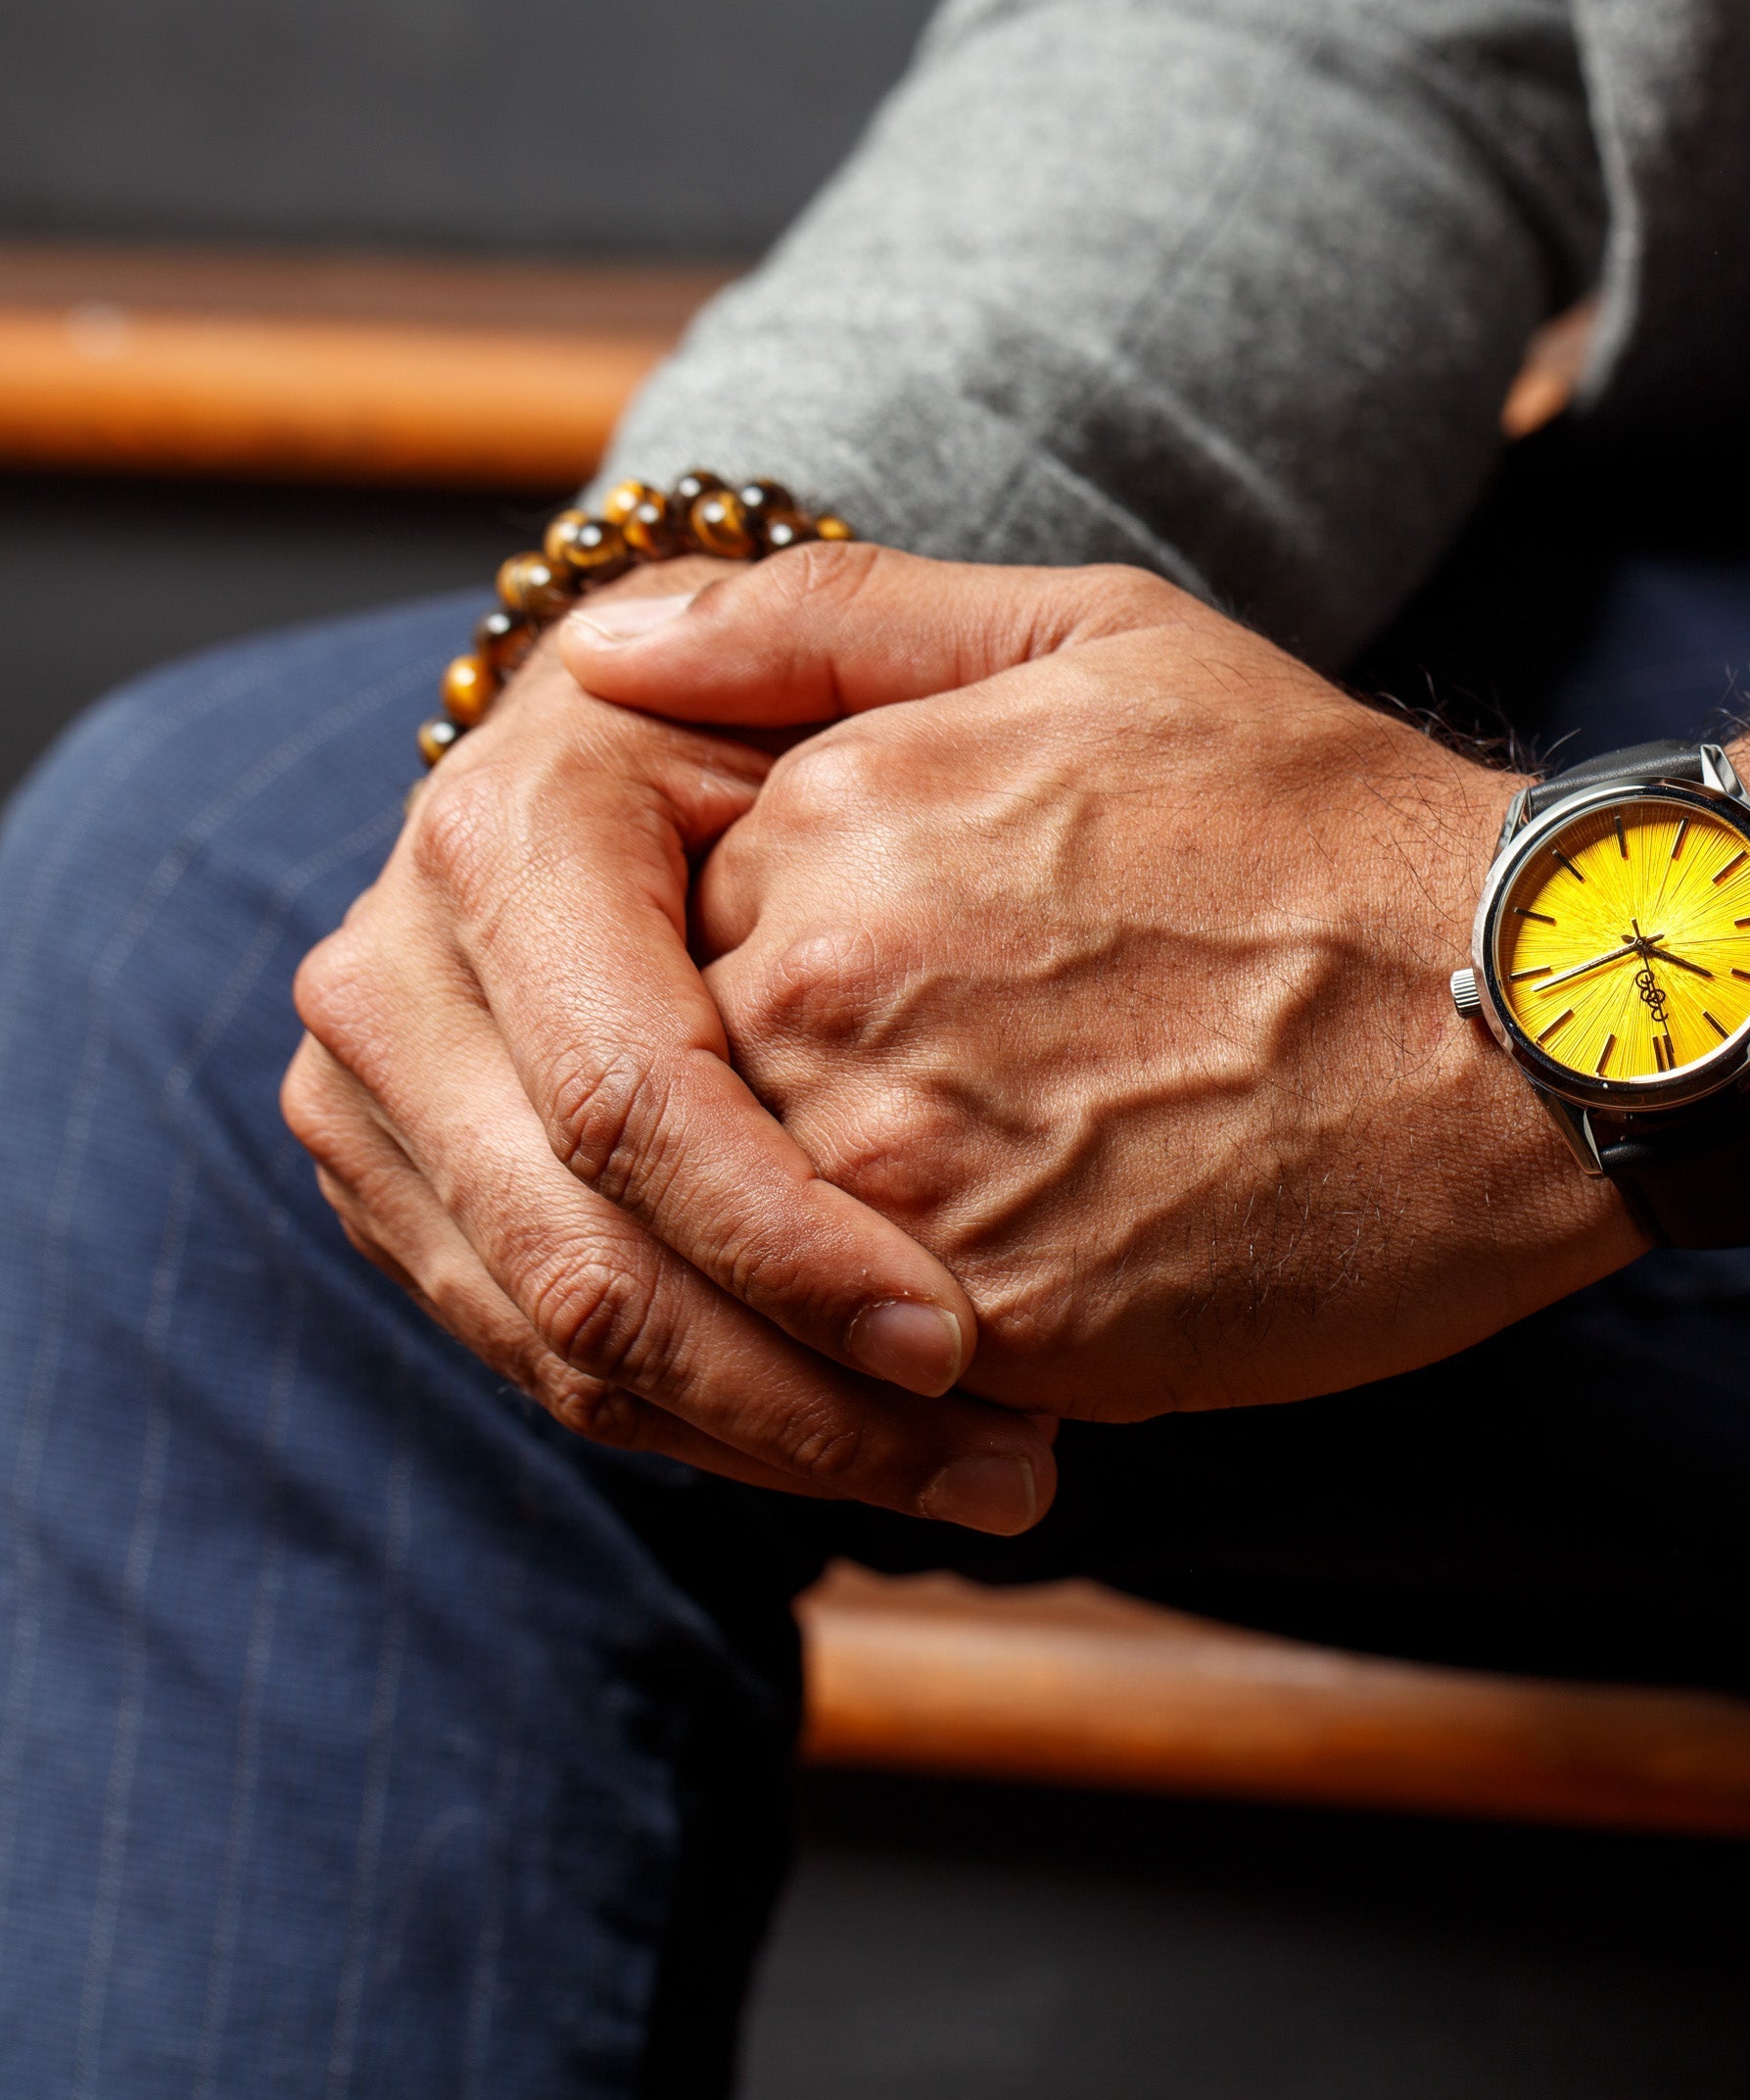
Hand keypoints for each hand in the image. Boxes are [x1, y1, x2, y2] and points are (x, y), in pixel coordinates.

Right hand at [282, 559, 1059, 1530]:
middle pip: (581, 1259)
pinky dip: (724, 1429)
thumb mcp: (888, 643)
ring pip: (562, 1347)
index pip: (628, 1094)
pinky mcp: (414, 1200)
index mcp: (505, 832)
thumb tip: (633, 643)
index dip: (788, 1240)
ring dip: (782, 1443)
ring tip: (999, 1480)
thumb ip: (817, 619)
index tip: (962, 1341)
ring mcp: (383, 1105)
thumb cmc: (861, 722)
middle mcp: (396, 975)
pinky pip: (557, 1368)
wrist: (719, 788)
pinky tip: (889, 1450)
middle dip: (800, 1394)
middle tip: (1015, 1465)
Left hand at [559, 546, 1651, 1421]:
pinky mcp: (995, 1326)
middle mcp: (823, 989)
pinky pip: (883, 1366)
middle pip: (707, 1103)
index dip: (807, 979)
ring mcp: (898, 1169)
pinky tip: (1092, 1265)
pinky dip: (945, 1343)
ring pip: (774, 1248)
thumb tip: (602, 654)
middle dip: (826, 1120)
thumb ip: (831, 625)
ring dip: (868, 1241)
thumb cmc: (1341, 825)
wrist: (1541, 1018)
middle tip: (1016, 1099)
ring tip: (1055, 1188)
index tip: (948, 993)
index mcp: (828, 816)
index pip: (678, 937)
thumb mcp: (1103, 640)